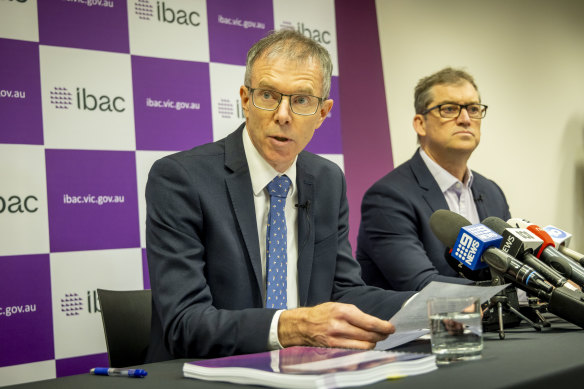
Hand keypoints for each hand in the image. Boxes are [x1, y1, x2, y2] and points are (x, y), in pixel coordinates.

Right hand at [277, 302, 394, 348]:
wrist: (303, 325)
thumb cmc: (322, 314)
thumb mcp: (338, 306)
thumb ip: (355, 314)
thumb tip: (374, 323)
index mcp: (342, 312)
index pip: (369, 323)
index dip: (383, 327)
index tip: (390, 328)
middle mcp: (339, 326)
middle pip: (369, 336)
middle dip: (380, 336)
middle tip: (384, 334)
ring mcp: (336, 340)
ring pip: (364, 347)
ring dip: (372, 344)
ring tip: (373, 340)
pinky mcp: (334, 350)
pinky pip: (355, 353)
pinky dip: (362, 350)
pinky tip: (363, 346)